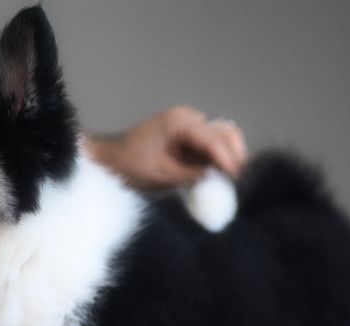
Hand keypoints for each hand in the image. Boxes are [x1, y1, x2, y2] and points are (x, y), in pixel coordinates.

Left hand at [86, 106, 246, 191]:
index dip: (229, 160)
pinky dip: (220, 161)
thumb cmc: (131, 164)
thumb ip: (193, 176)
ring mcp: (190, 127)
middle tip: (238, 180)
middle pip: (226, 133)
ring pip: (224, 139)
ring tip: (230, 181)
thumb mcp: (163, 174)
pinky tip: (219, 177)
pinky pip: (213, 147)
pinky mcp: (190, 139)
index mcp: (179, 122)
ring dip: (229, 158)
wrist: (111, 159)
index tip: (237, 179)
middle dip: (235, 155)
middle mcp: (189, 119)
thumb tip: (219, 182)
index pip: (214, 140)